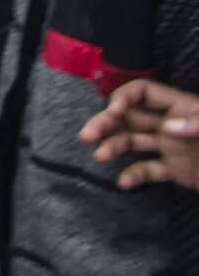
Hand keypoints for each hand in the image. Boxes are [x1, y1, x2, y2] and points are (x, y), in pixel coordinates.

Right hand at [80, 79, 198, 190]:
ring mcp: (172, 148)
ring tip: (99, 156)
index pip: (143, 93)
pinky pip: (149, 170)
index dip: (124, 98)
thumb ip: (196, 125)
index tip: (114, 111)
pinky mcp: (176, 171)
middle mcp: (171, 125)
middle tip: (87, 135)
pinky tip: (123, 183)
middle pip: (131, 117)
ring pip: (134, 142)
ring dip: (114, 147)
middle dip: (107, 123)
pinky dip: (134, 176)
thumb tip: (167, 128)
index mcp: (182, 108)